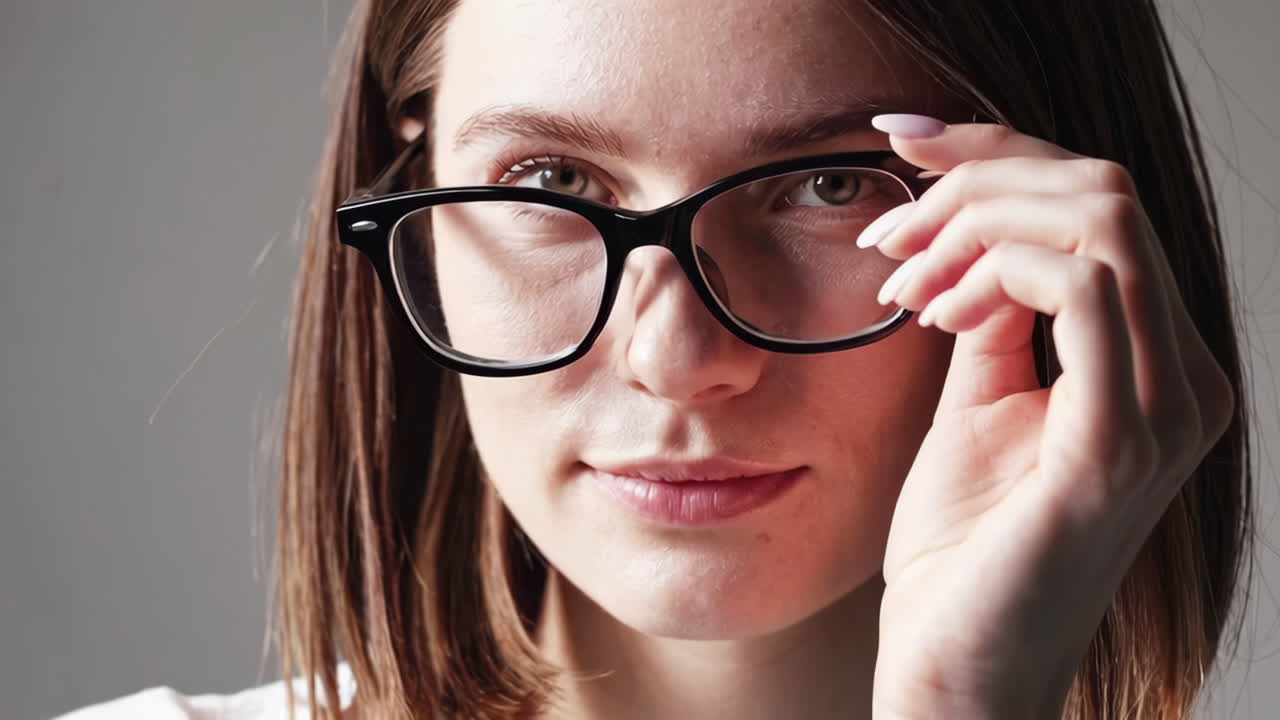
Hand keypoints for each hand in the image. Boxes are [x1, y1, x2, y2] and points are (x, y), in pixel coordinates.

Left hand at [862, 117, 1235, 719]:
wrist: (956, 662)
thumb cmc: (963, 544)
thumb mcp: (976, 397)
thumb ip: (996, 310)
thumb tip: (979, 229)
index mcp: (1156, 363)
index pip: (1099, 206)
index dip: (998, 152)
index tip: (901, 145)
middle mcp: (1186, 378)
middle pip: (1102, 190)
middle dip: (976, 182)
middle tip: (889, 232)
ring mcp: (1167, 409)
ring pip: (1098, 219)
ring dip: (975, 221)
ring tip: (901, 278)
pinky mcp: (1122, 442)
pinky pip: (1088, 291)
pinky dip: (995, 270)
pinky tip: (933, 312)